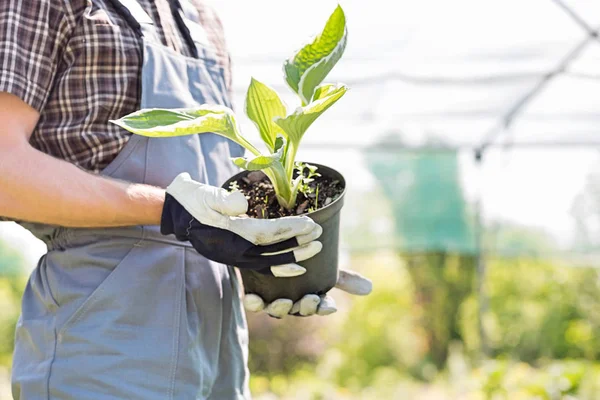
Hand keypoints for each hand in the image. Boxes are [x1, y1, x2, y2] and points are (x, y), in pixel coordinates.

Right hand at [161, 173, 322, 275]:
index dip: (291, 230)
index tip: (311, 224)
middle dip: (299, 244)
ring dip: (294, 256)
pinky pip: (262, 265)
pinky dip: (280, 266)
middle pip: (273, 251)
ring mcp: (234, 256)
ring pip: (270, 261)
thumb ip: (222, 199)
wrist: (175, 212)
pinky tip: (295, 265)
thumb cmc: (193, 199)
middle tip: (321, 237)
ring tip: (316, 249)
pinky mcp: (235, 256)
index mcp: (229, 234)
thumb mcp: (205, 194)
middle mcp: (234, 250)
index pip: (267, 234)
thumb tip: (241, 203)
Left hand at [243, 269, 372, 317]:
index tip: (329, 306)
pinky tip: (252, 297)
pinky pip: (253, 302)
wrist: (271, 249)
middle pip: (299, 309)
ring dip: (281, 308)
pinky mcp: (254, 290)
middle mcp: (292, 300)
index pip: (320, 307)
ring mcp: (272, 297)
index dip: (324, 308)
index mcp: (310, 296)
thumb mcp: (324, 266)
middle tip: (309, 298)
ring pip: (277, 309)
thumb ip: (344, 277)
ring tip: (284, 301)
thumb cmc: (301, 261)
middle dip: (305, 307)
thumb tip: (370, 288)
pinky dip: (253, 302)